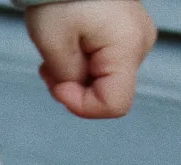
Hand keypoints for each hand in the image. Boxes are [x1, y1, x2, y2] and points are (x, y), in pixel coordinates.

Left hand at [26, 0, 156, 116]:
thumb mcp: (54, 46)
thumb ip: (69, 80)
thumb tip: (77, 91)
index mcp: (128, 46)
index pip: (115, 104)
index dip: (82, 105)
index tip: (59, 87)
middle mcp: (140, 43)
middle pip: (107, 92)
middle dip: (74, 88)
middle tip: (49, 68)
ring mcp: (135, 38)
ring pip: (103, 80)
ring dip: (75, 76)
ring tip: (56, 54)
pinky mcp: (126, 34)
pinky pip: (103, 63)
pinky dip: (80, 63)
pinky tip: (67, 48)